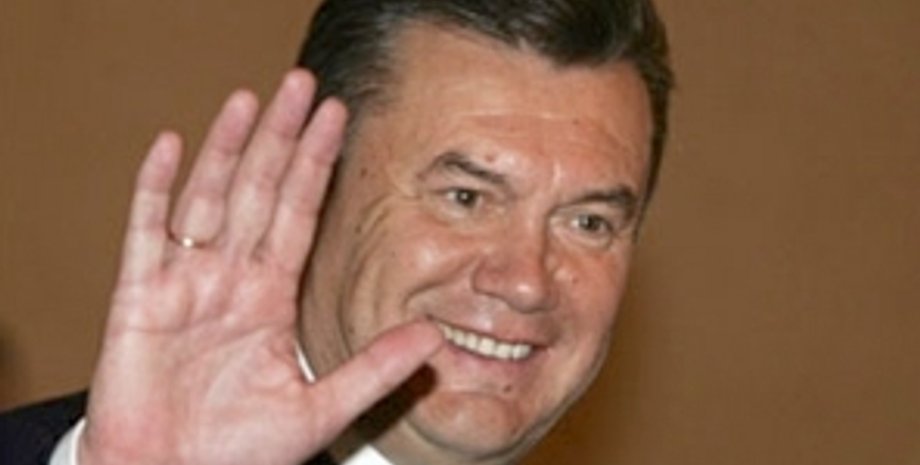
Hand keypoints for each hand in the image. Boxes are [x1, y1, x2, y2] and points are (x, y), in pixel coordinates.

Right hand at [79, 70, 441, 464]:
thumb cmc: (237, 452)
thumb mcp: (320, 408)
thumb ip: (375, 370)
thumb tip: (435, 339)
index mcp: (270, 298)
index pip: (299, 215)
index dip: (317, 167)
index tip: (338, 121)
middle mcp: (230, 280)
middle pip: (258, 193)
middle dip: (280, 139)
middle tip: (300, 84)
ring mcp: (183, 283)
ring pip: (208, 199)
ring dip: (228, 150)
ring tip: (249, 100)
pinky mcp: (138, 298)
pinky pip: (144, 234)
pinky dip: (153, 190)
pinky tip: (168, 146)